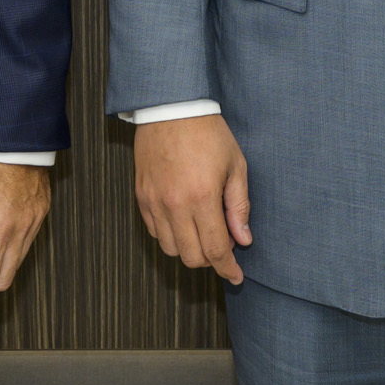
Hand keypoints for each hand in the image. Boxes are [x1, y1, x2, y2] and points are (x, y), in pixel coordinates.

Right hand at [133, 113, 250, 285]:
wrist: (172, 108)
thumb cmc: (209, 133)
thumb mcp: (235, 165)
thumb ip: (238, 206)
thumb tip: (243, 240)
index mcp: (202, 198)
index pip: (216, 249)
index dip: (227, 269)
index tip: (236, 277)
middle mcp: (175, 205)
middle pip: (191, 257)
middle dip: (211, 260)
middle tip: (224, 246)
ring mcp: (154, 202)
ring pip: (170, 249)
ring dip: (189, 249)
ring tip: (204, 231)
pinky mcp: (141, 197)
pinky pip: (155, 232)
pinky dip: (171, 235)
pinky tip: (184, 220)